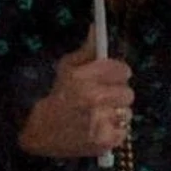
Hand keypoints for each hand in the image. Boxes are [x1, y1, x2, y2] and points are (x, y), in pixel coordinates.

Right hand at [17, 29, 135, 157]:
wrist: (41, 132)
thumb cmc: (57, 96)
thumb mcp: (67, 69)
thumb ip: (87, 50)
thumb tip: (96, 28)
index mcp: (84, 79)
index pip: (123, 70)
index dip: (118, 73)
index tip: (112, 77)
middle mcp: (93, 99)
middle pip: (128, 92)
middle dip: (117, 94)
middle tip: (104, 98)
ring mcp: (100, 122)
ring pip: (127, 112)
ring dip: (116, 113)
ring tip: (99, 115)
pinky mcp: (105, 142)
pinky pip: (124, 131)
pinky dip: (114, 131)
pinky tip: (99, 129)